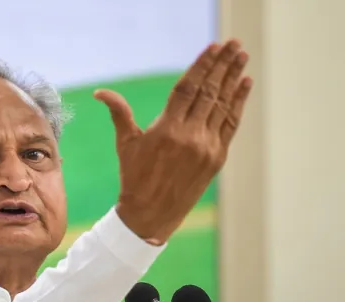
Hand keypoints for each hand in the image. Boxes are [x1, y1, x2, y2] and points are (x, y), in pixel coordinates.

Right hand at [94, 39, 252, 244]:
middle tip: (234, 44)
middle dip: (222, 65)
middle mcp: (189, 136)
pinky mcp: (217, 157)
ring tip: (242, 57)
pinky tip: (244, 84)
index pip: (187, 89)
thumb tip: (100, 92)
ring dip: (234, 78)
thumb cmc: (134, 177)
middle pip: (209, 92)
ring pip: (223, 105)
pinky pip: (230, 123)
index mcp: (165, 130)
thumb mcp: (126, 144)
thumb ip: (118, 113)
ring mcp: (206, 147)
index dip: (201, 66)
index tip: (213, 48)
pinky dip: (238, 102)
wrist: (151, 214)